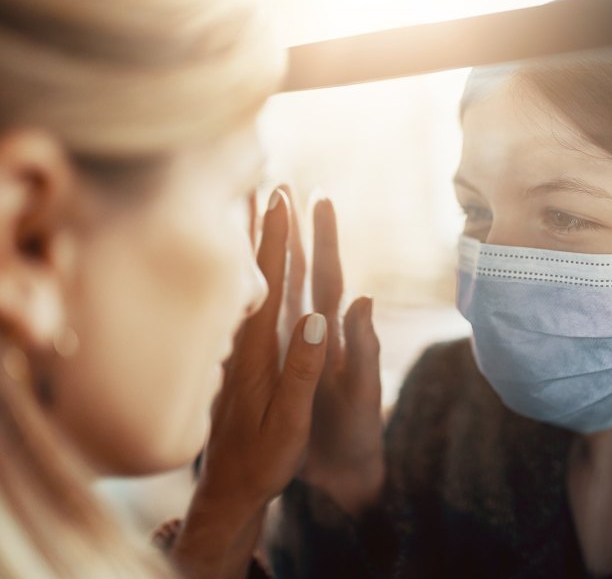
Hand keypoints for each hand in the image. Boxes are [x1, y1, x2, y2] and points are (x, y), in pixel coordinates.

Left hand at [173, 189, 328, 577]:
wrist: (229, 489)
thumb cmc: (264, 459)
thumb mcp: (290, 421)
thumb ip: (304, 370)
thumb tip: (320, 318)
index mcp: (262, 351)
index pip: (272, 283)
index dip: (279, 240)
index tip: (283, 200)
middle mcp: (246, 343)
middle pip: (255, 273)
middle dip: (264, 227)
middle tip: (267, 185)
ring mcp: (238, 351)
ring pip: (245, 284)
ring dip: (251, 245)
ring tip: (250, 211)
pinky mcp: (236, 362)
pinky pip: (240, 304)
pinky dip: (245, 274)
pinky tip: (244, 267)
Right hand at [281, 188, 384, 516]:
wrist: (343, 470)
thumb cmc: (356, 433)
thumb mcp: (363, 393)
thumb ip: (363, 349)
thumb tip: (363, 299)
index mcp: (334, 334)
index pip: (327, 277)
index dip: (323, 239)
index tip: (316, 198)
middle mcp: (313, 333)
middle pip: (302, 273)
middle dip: (293, 232)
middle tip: (279, 186)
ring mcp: (294, 346)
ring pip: (279, 291)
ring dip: (271, 253)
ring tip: (257, 217)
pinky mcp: (279, 365)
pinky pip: (262, 322)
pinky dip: (253, 293)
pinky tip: (235, 277)